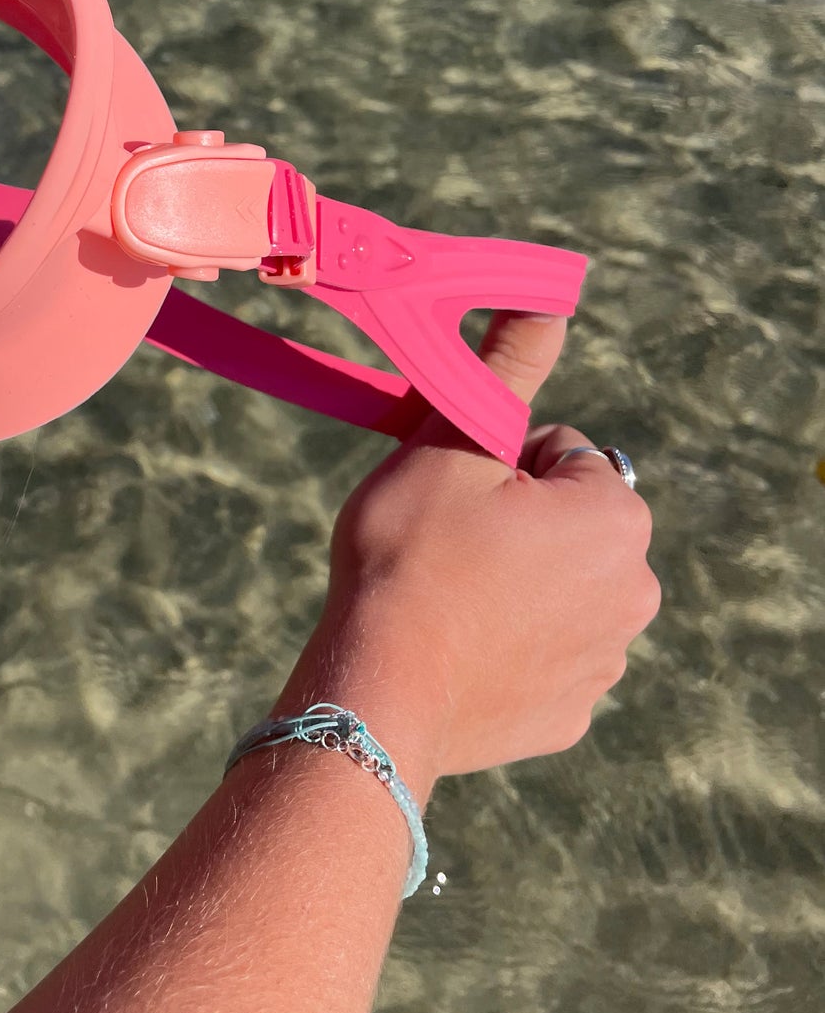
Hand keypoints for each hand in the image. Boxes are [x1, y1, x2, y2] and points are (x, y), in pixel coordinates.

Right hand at [284, 312, 658, 781]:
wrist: (379, 690)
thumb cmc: (410, 558)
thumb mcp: (452, 445)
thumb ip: (508, 370)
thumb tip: (546, 298)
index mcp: (615, 518)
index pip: (560, 452)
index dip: (497, 462)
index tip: (455, 494)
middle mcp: (634, 590)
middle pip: (566, 523)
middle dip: (517, 522)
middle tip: (447, 543)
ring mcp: (606, 660)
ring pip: (556, 588)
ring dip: (516, 583)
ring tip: (449, 598)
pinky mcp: (571, 714)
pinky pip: (543, 655)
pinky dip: (509, 647)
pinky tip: (460, 650)